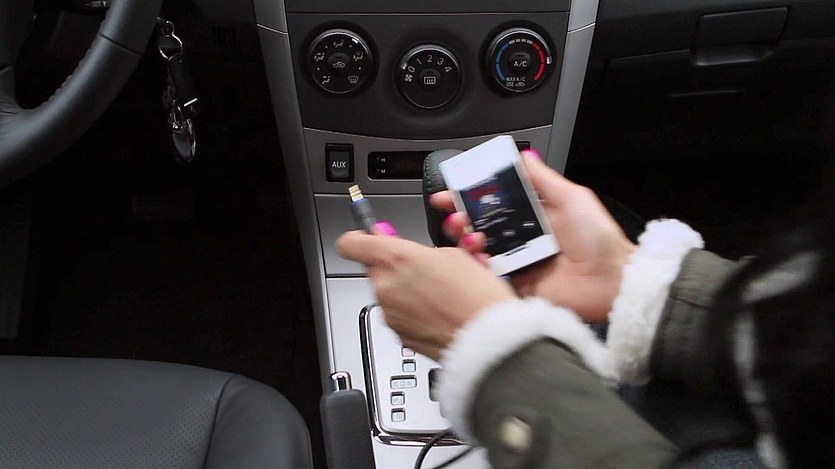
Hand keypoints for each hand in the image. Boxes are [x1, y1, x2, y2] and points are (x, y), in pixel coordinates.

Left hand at [337, 230, 515, 359]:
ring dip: (409, 290)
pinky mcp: (399, 336)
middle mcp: (385, 287)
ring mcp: (390, 314)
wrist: (488, 341)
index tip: (370, 237)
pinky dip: (416, 312)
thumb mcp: (454, 254)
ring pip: (390, 293)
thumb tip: (399, 246)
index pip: (352, 243)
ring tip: (441, 292)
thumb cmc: (477, 297)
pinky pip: (401, 315)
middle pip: (377, 270)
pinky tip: (440, 311)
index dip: (360, 238)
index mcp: (396, 259)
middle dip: (398, 268)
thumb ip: (418, 249)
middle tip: (427, 268)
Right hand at [432, 150, 635, 322]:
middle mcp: (520, 238)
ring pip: (478, 250)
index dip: (469, 196)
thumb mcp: (572, 198)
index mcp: (532, 215)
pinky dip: (478, 267)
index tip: (451, 192)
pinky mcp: (515, 285)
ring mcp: (516, 262)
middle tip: (454, 215)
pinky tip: (480, 258)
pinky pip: (488, 276)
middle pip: (479, 225)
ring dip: (466, 240)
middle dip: (460, 218)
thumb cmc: (599, 240)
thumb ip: (543, 179)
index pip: (493, 202)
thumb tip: (524, 155)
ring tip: (471, 236)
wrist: (611, 281)